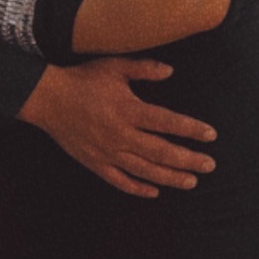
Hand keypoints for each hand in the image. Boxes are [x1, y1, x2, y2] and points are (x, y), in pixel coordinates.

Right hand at [19, 57, 215, 198]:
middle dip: (189, 160)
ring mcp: (107, 152)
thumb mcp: (114, 66)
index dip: (192, 129)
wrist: (47, 99)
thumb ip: (144, 69)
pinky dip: (138, 188)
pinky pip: (119, 181)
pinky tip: (154, 191)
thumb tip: (171, 71)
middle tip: (210, 165)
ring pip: (145, 170)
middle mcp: (121, 134)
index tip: (210, 135)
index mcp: (128, 110)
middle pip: (162, 152)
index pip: (168, 122)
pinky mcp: (95, 163)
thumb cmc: (83, 80)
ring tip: (191, 182)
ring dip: (170, 178)